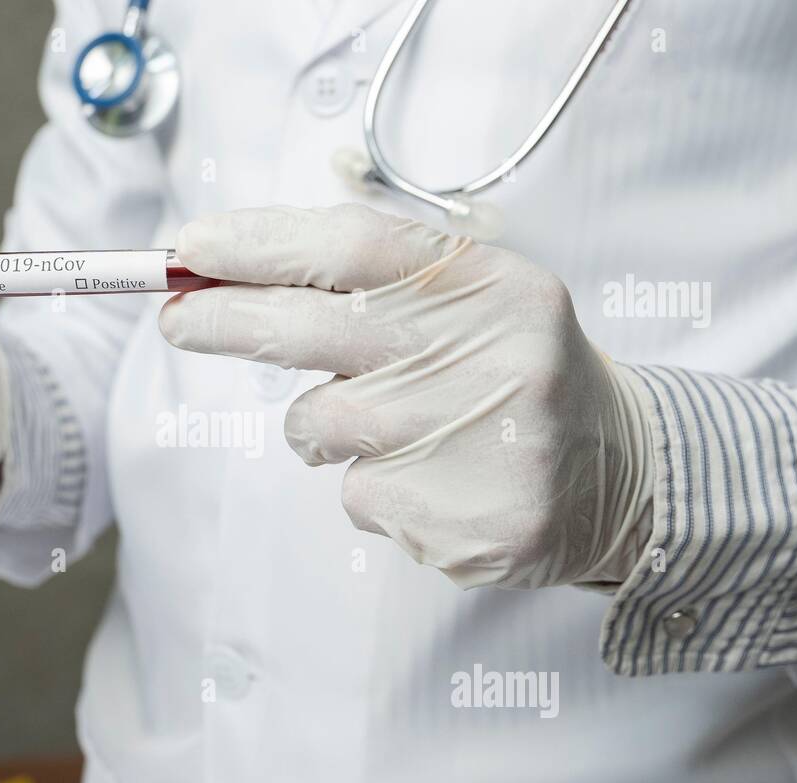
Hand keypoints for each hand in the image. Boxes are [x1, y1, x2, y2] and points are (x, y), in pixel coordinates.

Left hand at [159, 204, 653, 589]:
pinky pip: (359, 496)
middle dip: (224, 321)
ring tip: (403, 423)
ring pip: (319, 426)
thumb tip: (233, 270)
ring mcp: (473, 446)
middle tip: (176, 319)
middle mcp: (484, 358)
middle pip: (313, 330)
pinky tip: (440, 478)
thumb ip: (374, 280)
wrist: (620, 475)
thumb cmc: (511, 369)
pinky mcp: (464, 524)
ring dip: (327, 426)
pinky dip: (377, 485)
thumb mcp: (472, 297)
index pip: (352, 246)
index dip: (260, 243)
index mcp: (487, 286)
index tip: (192, 248)